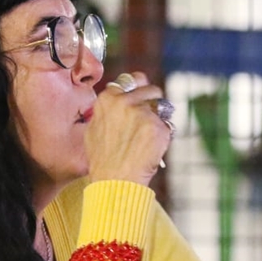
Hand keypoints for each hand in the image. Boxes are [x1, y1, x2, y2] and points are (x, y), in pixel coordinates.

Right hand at [85, 71, 171, 185]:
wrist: (115, 179)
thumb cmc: (104, 158)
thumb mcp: (94, 128)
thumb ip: (105, 110)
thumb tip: (115, 97)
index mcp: (108, 98)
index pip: (132, 80)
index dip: (139, 89)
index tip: (142, 98)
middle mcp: (125, 101)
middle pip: (151, 90)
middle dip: (153, 101)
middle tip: (148, 120)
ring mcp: (142, 113)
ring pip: (162, 107)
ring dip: (159, 119)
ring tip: (147, 138)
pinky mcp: (158, 126)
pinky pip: (167, 125)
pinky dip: (164, 135)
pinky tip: (152, 148)